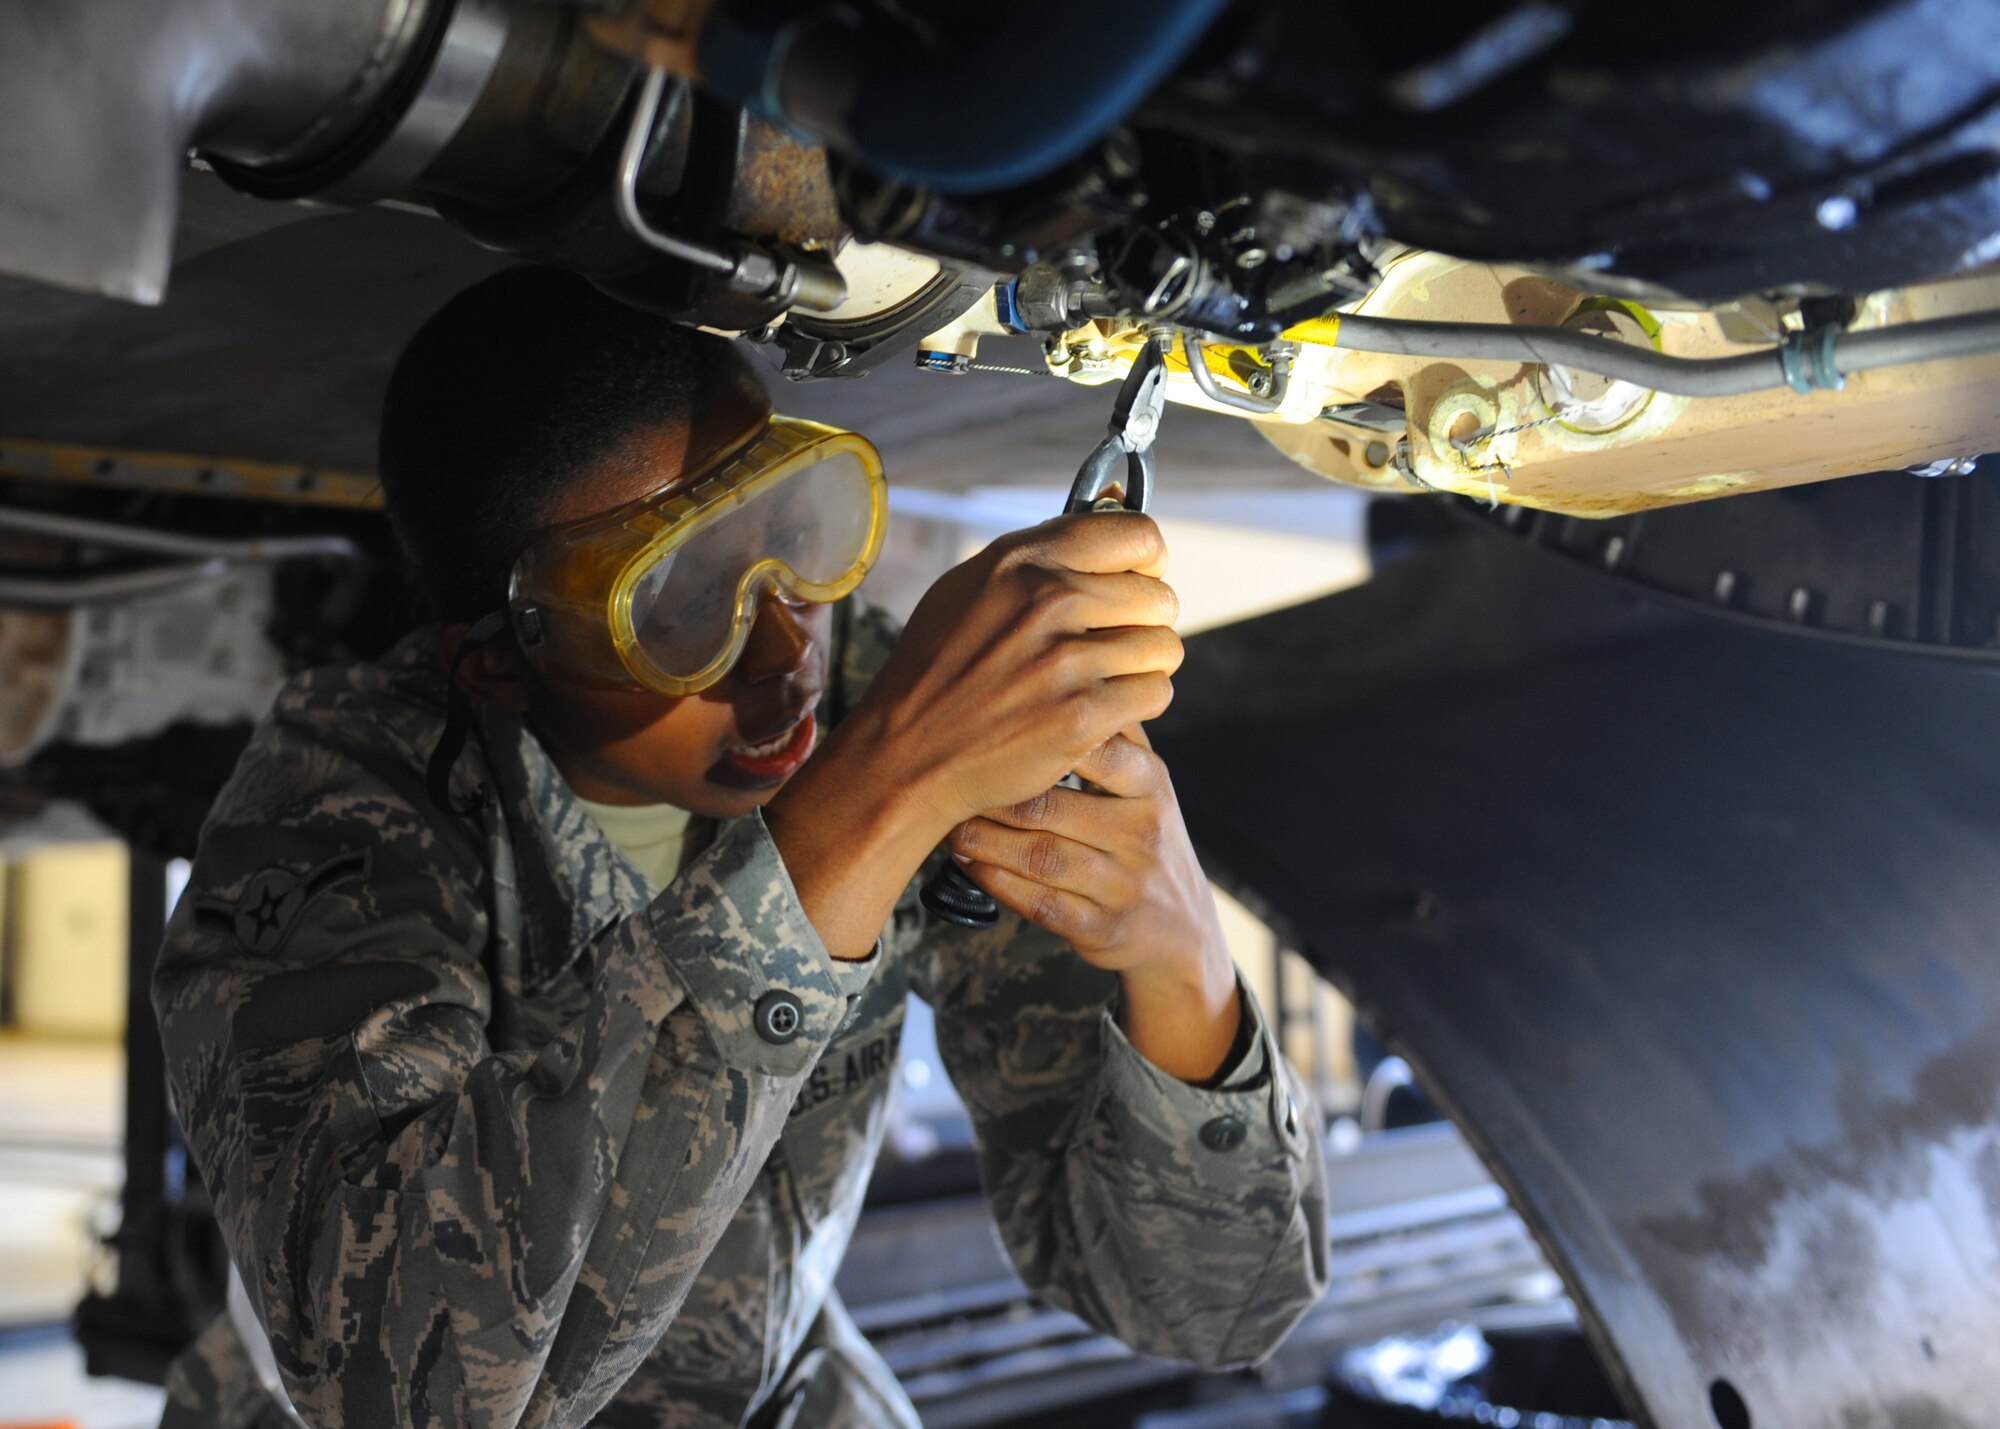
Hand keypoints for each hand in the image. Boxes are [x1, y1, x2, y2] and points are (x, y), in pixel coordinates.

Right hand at [842, 511, 1182, 837]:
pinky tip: (1101, 708)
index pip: (1136, 535)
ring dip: (1144, 666)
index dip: (1149, 561)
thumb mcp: (970, 588)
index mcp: (1020, 560)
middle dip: (1146, 622)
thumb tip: (1115, 500)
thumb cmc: (938, 669)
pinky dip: (1137, 704)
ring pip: (1164, 648)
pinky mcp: (1082, 715)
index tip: (1139, 580)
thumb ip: (1043, 551)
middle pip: (1159, 597)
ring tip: (1105, 678)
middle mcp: (1046, 601)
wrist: (904, 755)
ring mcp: (1066, 661)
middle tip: (1113, 644)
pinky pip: (1156, 693)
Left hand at [946, 733, 1242, 1081]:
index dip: (1034, 736)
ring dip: (985, 840)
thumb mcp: (1150, 786)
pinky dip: (998, 883)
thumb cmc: (1146, 840)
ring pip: (1041, 856)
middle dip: (992, 794)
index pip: (1094, 749)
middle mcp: (1142, 832)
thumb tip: (1073, 668)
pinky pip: (1041, 903)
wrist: (1180, 931)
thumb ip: (1117, 736)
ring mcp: (1124, 884)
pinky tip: (969, 865)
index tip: (984, 728)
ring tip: (950, 825)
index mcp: (1151, 785)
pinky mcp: (1102, 928)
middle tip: (947, 780)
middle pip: (1052, 805)